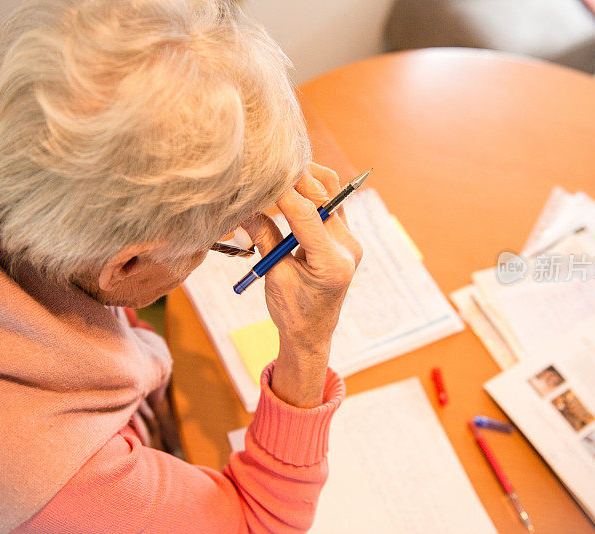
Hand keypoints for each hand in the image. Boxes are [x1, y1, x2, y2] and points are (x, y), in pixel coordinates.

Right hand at [241, 163, 362, 407]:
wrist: (312, 334)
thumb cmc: (292, 312)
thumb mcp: (274, 276)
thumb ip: (264, 238)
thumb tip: (243, 207)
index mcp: (332, 263)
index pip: (307, 215)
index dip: (283, 192)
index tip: (261, 175)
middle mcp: (348, 248)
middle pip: (326, 196)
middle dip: (297, 177)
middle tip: (270, 164)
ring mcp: (351, 240)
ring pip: (332, 192)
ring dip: (307, 179)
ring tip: (279, 170)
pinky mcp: (346, 236)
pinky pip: (331, 202)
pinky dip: (312, 191)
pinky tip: (291, 184)